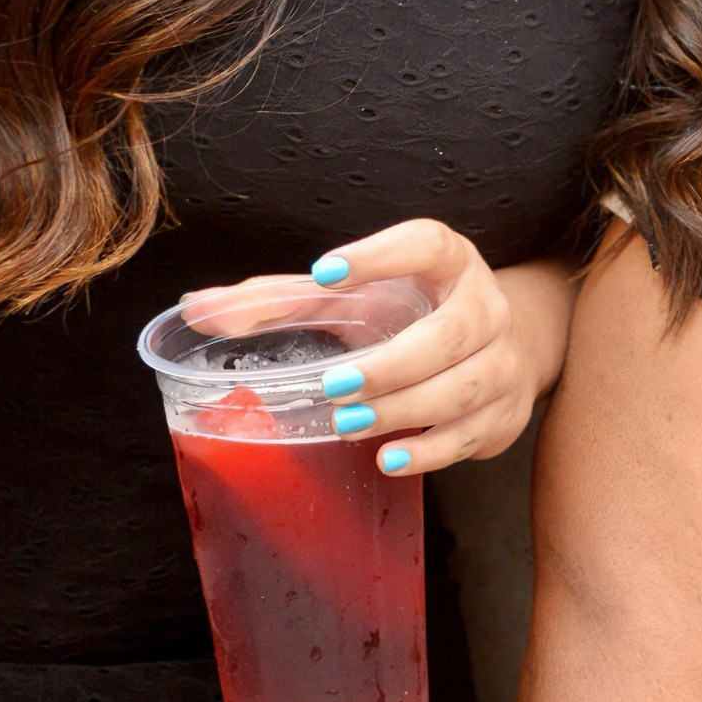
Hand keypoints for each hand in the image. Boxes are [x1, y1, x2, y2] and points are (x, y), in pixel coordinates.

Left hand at [181, 218, 565, 477]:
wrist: (495, 343)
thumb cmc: (406, 313)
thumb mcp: (350, 297)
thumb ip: (278, 300)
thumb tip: (195, 308)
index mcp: (446, 259)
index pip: (424, 244)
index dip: (379, 255)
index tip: (324, 272)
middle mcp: (485, 304)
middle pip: (450, 333)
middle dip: (392, 363)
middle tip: (335, 385)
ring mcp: (504, 360)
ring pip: (463, 387)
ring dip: (405, 408)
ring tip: (351, 423)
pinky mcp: (506, 412)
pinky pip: (473, 435)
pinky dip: (431, 451)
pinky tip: (389, 457)